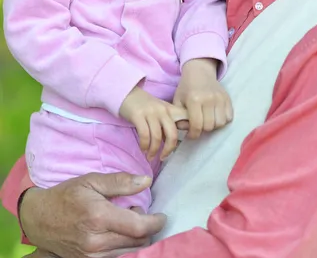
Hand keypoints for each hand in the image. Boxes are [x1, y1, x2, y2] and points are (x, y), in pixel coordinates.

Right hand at [19, 172, 165, 257]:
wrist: (40, 219)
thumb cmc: (67, 195)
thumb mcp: (92, 181)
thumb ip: (120, 182)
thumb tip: (146, 181)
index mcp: (99, 218)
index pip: (139, 227)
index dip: (156, 222)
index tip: (162, 216)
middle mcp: (97, 242)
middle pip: (138, 242)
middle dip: (146, 228)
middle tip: (137, 212)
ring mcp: (92, 257)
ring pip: (129, 252)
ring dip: (135, 238)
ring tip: (125, 221)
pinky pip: (117, 257)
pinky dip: (124, 246)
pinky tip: (118, 233)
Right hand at [119, 87, 188, 159]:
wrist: (127, 93)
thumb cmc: (145, 106)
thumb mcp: (160, 112)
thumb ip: (167, 125)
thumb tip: (172, 144)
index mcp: (171, 110)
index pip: (185, 120)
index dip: (190, 132)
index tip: (182, 146)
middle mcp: (163, 110)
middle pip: (172, 134)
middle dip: (168, 149)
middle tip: (163, 157)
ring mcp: (150, 112)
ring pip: (157, 137)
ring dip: (153, 150)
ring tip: (150, 156)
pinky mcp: (138, 115)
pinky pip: (144, 135)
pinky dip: (144, 145)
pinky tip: (143, 148)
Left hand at [173, 58, 232, 138]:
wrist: (200, 71)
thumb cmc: (187, 88)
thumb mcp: (178, 101)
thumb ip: (179, 117)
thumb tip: (186, 130)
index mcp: (194, 100)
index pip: (196, 125)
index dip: (193, 134)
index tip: (191, 134)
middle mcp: (208, 99)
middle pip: (209, 126)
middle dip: (203, 130)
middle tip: (199, 126)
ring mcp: (219, 98)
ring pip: (220, 123)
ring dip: (214, 126)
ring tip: (208, 121)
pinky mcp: (227, 98)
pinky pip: (229, 117)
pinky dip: (223, 120)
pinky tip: (215, 116)